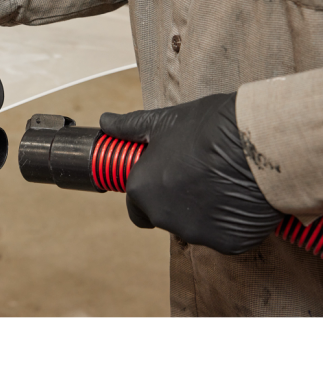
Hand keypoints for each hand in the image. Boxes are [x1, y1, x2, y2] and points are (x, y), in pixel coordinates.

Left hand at [99, 93, 282, 254]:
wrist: (258, 144)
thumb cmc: (207, 129)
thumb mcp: (162, 122)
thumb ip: (129, 127)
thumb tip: (105, 121)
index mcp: (142, 190)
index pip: (137, 206)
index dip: (150, 192)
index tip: (167, 178)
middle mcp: (163, 217)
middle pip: (167, 217)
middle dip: (179, 201)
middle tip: (201, 174)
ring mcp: (196, 234)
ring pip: (197, 228)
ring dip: (205, 212)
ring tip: (224, 182)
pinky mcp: (228, 243)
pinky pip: (227, 236)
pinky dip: (233, 222)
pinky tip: (242, 197)